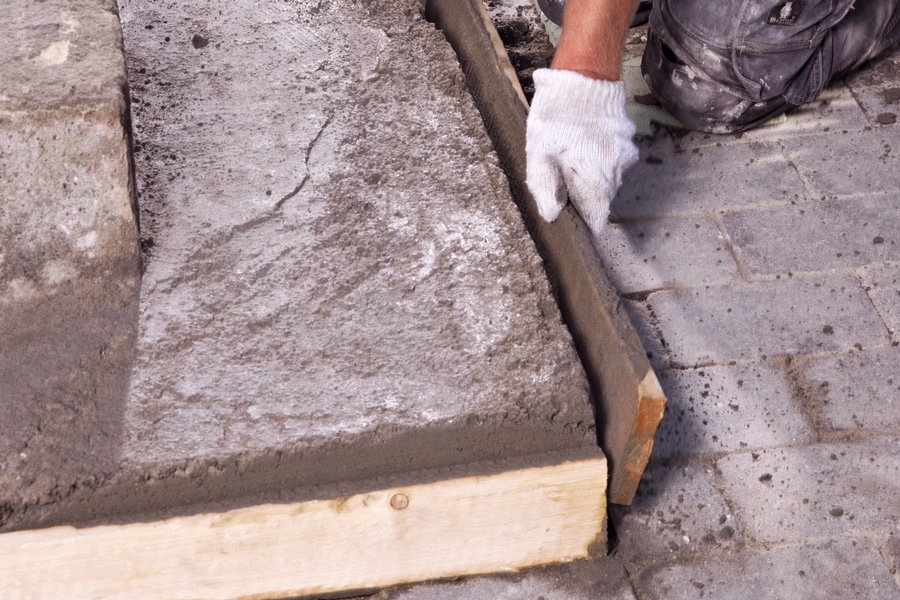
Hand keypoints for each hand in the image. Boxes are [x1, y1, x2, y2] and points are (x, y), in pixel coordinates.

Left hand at [526, 68, 637, 236]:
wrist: (582, 77)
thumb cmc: (555, 117)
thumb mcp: (539, 154)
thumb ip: (546, 187)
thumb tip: (551, 215)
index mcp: (594, 178)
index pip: (598, 216)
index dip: (586, 221)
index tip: (576, 220)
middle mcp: (615, 170)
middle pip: (603, 198)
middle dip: (585, 196)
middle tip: (566, 180)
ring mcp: (624, 154)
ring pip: (609, 179)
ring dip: (593, 176)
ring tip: (574, 159)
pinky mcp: (627, 140)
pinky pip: (615, 160)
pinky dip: (600, 159)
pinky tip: (585, 145)